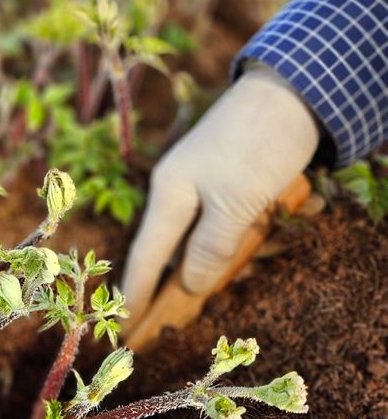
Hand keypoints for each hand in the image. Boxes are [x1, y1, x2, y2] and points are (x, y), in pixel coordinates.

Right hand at [121, 63, 320, 322]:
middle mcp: (179, 189)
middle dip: (193, 277)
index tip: (125, 328)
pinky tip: (268, 225)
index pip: (146, 256)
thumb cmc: (258, 146)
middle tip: (200, 305)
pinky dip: (245, 231)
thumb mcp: (236, 205)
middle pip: (176, 249)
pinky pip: (227, 219)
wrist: (292, 89)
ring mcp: (202, 181)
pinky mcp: (228, 176)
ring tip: (259, 248)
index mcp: (170, 194)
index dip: (136, 293)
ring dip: (231, 251)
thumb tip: (190, 285)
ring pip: (207, 235)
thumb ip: (210, 248)